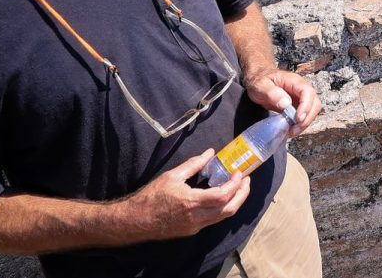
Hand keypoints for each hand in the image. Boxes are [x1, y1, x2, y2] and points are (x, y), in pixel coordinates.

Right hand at [119, 151, 249, 239]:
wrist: (135, 221)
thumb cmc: (151, 197)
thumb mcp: (172, 176)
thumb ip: (194, 164)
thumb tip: (210, 152)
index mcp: (191, 202)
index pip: (223, 196)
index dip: (235, 184)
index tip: (239, 173)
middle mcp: (196, 217)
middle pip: (229, 209)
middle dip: (242, 194)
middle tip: (246, 180)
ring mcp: (194, 226)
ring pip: (223, 217)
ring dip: (235, 202)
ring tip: (238, 187)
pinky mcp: (191, 230)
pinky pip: (213, 220)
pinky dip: (222, 208)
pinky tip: (222, 197)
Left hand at [245, 69, 321, 135]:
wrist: (259, 78)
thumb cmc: (260, 80)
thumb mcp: (261, 85)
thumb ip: (272, 92)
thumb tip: (286, 104)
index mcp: (294, 81)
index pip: (308, 92)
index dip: (306, 106)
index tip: (297, 119)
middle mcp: (301, 89)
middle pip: (315, 103)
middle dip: (307, 118)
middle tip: (293, 129)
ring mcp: (301, 98)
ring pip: (312, 111)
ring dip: (304, 124)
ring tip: (291, 132)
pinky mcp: (297, 106)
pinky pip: (305, 116)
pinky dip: (300, 125)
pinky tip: (289, 130)